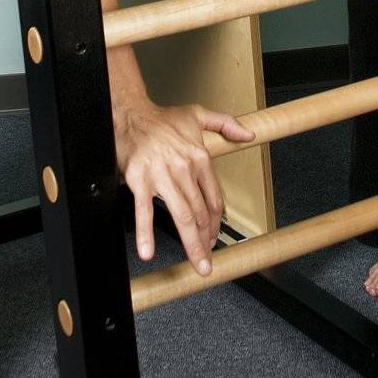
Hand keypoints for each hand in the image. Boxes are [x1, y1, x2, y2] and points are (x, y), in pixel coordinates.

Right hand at [113, 98, 255, 274]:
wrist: (130, 113)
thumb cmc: (161, 119)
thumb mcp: (197, 115)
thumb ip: (225, 124)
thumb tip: (248, 135)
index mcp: (199, 158)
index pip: (214, 199)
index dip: (216, 224)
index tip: (214, 237)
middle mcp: (184, 168)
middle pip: (200, 213)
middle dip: (206, 241)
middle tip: (207, 262)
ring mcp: (162, 176)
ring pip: (181, 216)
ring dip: (191, 244)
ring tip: (197, 263)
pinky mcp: (139, 180)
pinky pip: (144, 210)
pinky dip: (146, 233)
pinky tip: (148, 251)